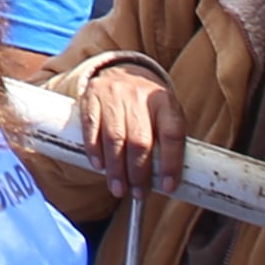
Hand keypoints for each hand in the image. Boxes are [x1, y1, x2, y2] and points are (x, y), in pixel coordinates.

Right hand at [74, 60, 187, 199]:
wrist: (123, 72)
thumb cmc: (148, 107)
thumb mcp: (165, 116)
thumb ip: (166, 143)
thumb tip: (166, 184)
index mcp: (165, 101)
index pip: (172, 134)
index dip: (171, 163)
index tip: (168, 186)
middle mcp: (140, 95)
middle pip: (140, 140)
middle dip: (138, 173)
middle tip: (138, 193)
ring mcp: (114, 94)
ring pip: (114, 137)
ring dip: (116, 169)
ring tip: (118, 188)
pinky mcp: (92, 95)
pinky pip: (91, 126)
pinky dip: (94, 150)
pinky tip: (99, 166)